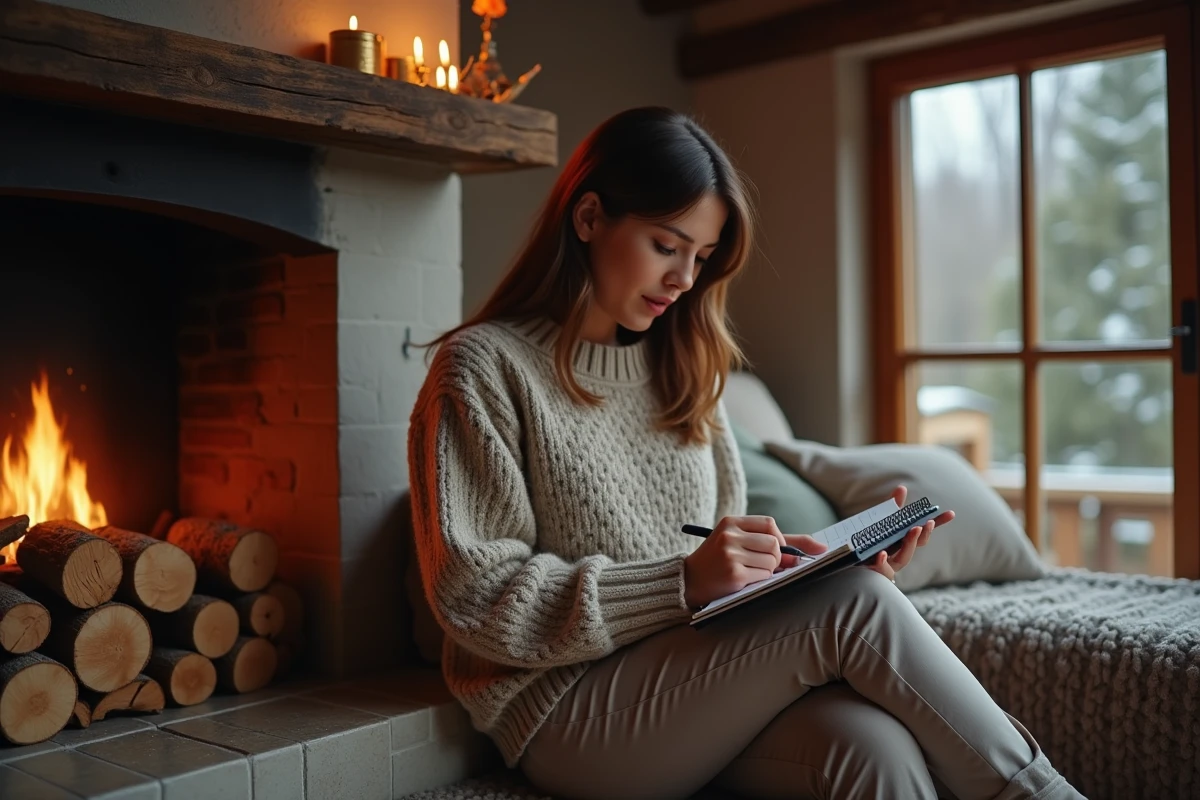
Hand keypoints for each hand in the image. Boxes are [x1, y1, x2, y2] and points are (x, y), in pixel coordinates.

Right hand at [683, 516, 826, 607]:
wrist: (689, 580)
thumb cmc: (719, 560)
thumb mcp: (739, 542)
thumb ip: (778, 541)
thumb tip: (820, 547)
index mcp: (730, 522)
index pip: (770, 524)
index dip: (779, 540)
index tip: (776, 551)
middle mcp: (729, 535)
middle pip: (774, 544)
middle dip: (775, 559)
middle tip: (761, 566)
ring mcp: (730, 554)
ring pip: (772, 562)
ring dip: (768, 571)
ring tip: (749, 573)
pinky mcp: (733, 574)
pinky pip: (764, 576)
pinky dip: (760, 581)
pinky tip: (743, 581)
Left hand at [865, 485, 954, 581]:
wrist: (841, 564)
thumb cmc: (861, 544)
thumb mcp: (875, 523)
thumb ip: (890, 507)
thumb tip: (902, 488)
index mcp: (899, 541)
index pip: (921, 532)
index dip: (937, 523)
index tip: (951, 513)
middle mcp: (896, 554)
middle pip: (915, 546)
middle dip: (923, 534)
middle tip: (927, 523)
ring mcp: (886, 565)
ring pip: (902, 559)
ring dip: (909, 545)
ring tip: (912, 531)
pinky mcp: (872, 574)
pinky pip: (880, 571)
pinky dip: (882, 563)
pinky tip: (882, 554)